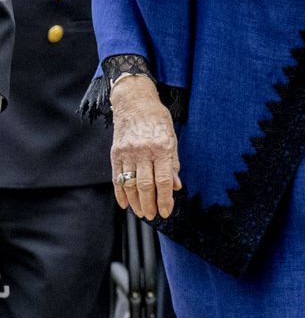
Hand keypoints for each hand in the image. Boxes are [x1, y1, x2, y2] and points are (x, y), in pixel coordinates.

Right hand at [110, 76, 181, 219]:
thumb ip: (173, 163)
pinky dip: (120, 193)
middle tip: (152, 216)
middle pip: (145, 185)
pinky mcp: (115, 153)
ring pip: (130, 184)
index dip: (165, 199)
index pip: (163, 180)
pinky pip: (117, 177)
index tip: (166, 212)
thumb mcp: (172, 138)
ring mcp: (127, 152)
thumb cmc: (157, 119)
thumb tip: (176, 186)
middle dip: (149, 204)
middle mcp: (143, 151)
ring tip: (141, 213)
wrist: (134, 101)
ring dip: (135, 202)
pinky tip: (125, 203)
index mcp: (161, 147)